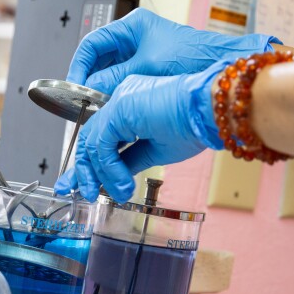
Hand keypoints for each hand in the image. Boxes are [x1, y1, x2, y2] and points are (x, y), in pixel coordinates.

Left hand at [55, 61, 229, 202]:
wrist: (209, 110)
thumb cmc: (195, 126)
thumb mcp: (156, 152)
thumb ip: (130, 161)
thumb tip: (115, 179)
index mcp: (130, 106)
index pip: (100, 136)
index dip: (89, 162)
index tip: (84, 184)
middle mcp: (120, 99)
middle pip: (90, 137)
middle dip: (83, 169)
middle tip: (84, 193)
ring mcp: (118, 101)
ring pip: (93, 142)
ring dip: (100, 174)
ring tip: (114, 193)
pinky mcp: (119, 108)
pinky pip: (102, 144)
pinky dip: (108, 168)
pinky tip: (121, 183)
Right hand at [67, 8, 280, 94]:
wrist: (222, 74)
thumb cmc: (194, 59)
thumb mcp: (145, 69)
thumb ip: (114, 80)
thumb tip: (91, 92)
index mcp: (132, 27)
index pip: (92, 45)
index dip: (79, 67)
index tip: (74, 87)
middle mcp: (136, 39)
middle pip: (100, 62)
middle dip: (91, 83)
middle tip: (85, 103)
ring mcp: (145, 56)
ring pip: (112, 76)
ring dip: (104, 93)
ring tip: (99, 109)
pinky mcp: (153, 73)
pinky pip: (126, 85)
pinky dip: (118, 97)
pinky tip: (116, 110)